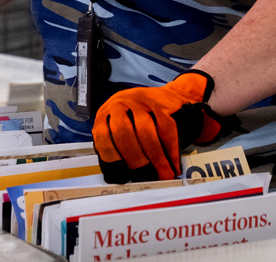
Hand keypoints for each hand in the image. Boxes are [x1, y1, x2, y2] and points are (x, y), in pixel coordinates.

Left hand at [92, 70, 238, 183]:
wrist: (170, 97)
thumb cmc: (142, 119)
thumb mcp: (123, 127)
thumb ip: (118, 147)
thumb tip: (121, 178)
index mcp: (105, 114)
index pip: (102, 136)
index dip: (112, 158)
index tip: (123, 177)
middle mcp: (119, 104)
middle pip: (123, 133)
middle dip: (136, 160)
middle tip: (148, 177)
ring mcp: (140, 100)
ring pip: (145, 131)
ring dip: (156, 157)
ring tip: (164, 174)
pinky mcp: (160, 101)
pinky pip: (166, 127)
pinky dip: (171, 148)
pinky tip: (173, 162)